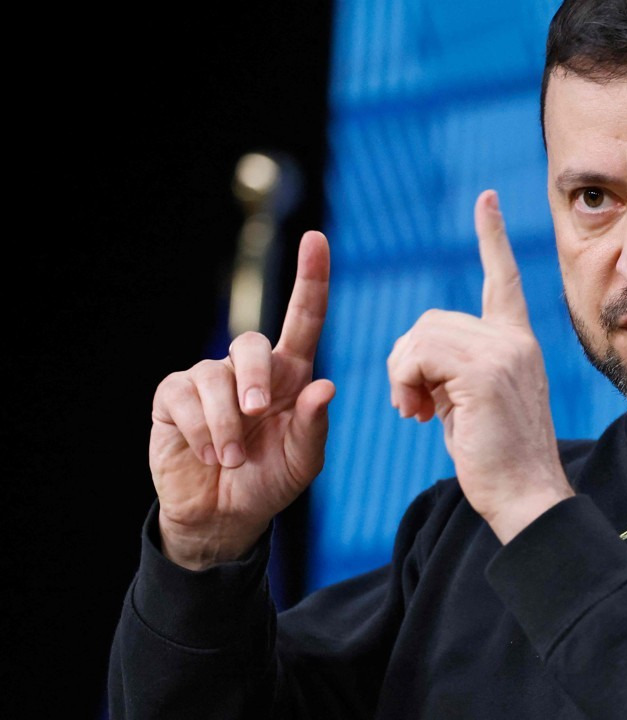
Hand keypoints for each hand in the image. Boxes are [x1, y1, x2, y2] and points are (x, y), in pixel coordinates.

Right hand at [149, 231, 335, 569]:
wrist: (225, 516)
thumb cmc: (271, 480)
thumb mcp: (303, 460)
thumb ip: (314, 425)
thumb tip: (324, 385)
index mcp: (291, 375)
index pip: (304, 318)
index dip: (311, 278)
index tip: (316, 239)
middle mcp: (250, 370)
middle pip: (251, 345)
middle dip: (254, 379)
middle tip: (257, 416)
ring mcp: (209, 380)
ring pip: (215, 376)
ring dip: (225, 424)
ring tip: (230, 458)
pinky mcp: (174, 397)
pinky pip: (182, 397)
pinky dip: (198, 430)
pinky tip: (208, 454)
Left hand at [387, 190, 573, 542]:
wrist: (527, 498)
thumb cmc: (499, 462)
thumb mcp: (476, 404)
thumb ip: (457, 369)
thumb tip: (420, 360)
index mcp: (518, 343)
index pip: (503, 279)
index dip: (492, 238)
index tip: (485, 200)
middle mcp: (515, 340)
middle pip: (432, 320)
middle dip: (407, 360)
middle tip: (411, 405)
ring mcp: (503, 353)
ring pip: (422, 335)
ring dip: (402, 375)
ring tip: (414, 413)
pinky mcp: (485, 373)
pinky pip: (420, 354)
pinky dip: (404, 382)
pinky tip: (417, 415)